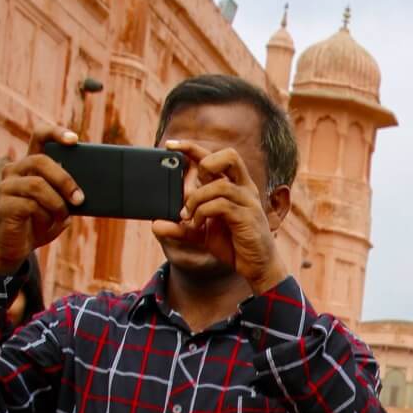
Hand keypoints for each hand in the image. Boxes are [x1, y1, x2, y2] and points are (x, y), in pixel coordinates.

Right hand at [0, 128, 82, 273]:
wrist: (15, 246)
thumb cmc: (38, 222)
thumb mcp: (60, 206)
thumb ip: (70, 195)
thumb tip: (91, 192)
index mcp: (30, 165)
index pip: (40, 137)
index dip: (56, 133)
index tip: (75, 140)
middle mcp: (15, 170)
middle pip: (41, 161)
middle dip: (65, 180)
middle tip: (79, 199)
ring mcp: (7, 187)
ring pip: (38, 185)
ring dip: (56, 204)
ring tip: (60, 217)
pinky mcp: (4, 205)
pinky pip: (31, 206)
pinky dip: (44, 217)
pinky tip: (45, 224)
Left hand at [156, 141, 285, 289]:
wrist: (257, 266)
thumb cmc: (233, 246)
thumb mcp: (202, 233)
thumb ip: (181, 227)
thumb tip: (156, 224)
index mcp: (235, 186)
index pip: (216, 157)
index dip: (192, 147)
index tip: (170, 145)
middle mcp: (244, 189)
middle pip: (230, 156)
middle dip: (205, 163)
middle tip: (191, 187)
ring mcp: (248, 202)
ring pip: (219, 185)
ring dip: (196, 199)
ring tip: (188, 216)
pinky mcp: (247, 217)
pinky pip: (221, 205)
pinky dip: (202, 212)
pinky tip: (197, 225)